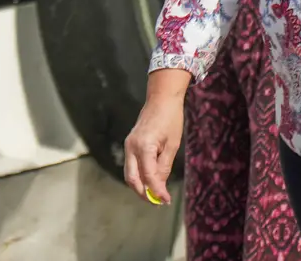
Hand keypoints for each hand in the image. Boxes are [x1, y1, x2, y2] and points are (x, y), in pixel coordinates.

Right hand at [123, 84, 185, 204]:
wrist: (161, 99)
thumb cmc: (170, 119)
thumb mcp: (172, 144)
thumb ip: (164, 166)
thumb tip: (160, 186)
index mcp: (144, 146)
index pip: (148, 176)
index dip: (157, 191)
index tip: (166, 200)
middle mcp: (131, 147)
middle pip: (132, 179)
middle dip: (143, 193)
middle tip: (158, 202)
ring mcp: (128, 146)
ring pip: (129, 174)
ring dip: (140, 187)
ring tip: (155, 194)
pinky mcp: (129, 145)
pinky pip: (131, 166)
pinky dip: (139, 176)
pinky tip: (151, 180)